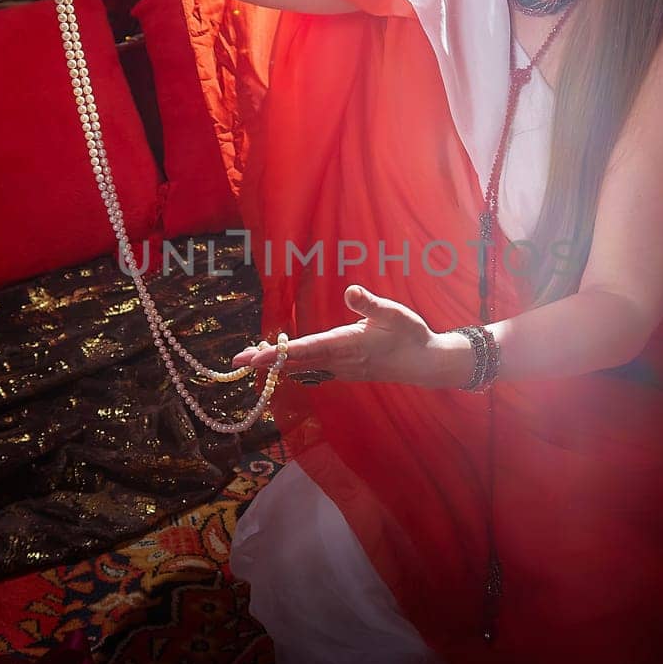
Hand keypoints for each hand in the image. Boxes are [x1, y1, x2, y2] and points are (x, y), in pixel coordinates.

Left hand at [231, 285, 447, 386]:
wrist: (424, 363)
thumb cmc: (410, 334)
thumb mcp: (393, 313)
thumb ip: (369, 304)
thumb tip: (350, 291)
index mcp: (347, 345)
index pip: (307, 349)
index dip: (281, 354)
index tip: (257, 356)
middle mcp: (339, 361)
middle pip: (296, 363)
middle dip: (268, 361)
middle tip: (238, 360)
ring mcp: (341, 370)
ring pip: (302, 369)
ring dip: (278, 365)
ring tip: (252, 359)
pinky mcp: (344, 371)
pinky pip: (312, 371)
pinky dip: (293, 368)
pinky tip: (282, 365)